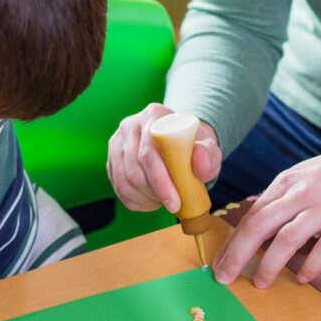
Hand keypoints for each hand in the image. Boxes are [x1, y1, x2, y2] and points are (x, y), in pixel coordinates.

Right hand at [107, 102, 221, 213]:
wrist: (181, 141)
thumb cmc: (194, 145)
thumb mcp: (207, 147)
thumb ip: (208, 153)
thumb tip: (200, 163)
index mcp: (153, 115)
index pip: (149, 153)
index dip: (161, 182)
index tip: (175, 202)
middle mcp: (130, 126)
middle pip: (134, 170)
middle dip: (154, 194)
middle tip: (173, 205)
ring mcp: (117, 143)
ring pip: (123, 181)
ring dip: (144, 198)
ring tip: (163, 201)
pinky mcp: (112, 160)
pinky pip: (118, 187)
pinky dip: (135, 201)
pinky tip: (151, 202)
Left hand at [213, 138, 320, 287]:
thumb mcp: (306, 176)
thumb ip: (284, 200)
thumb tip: (260, 229)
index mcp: (287, 182)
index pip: (252, 215)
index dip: (232, 242)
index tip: (220, 263)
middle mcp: (301, 193)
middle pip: (259, 226)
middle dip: (238, 255)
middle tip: (225, 278)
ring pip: (287, 238)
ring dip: (270, 264)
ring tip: (260, 282)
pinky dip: (311, 266)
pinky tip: (303, 278)